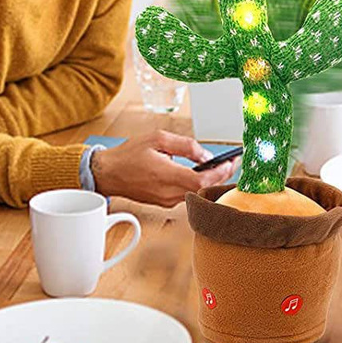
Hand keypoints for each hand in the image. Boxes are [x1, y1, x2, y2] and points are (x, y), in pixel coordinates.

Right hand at [90, 130, 237, 206]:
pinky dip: (198, 186)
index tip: (233, 161)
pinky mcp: (164, 203)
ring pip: (197, 193)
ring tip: (221, 167)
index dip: (223, 172)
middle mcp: (169, 193)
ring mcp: (167, 201)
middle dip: (222, 176)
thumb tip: (206, 155)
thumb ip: (186, 146)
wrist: (107, 174)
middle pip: (205, 189)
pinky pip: (187, 195)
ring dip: (210, 182)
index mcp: (168, 176)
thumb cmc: (129, 155)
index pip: (204, 180)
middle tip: (232, 163)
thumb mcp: (158, 139)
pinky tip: (202, 174)